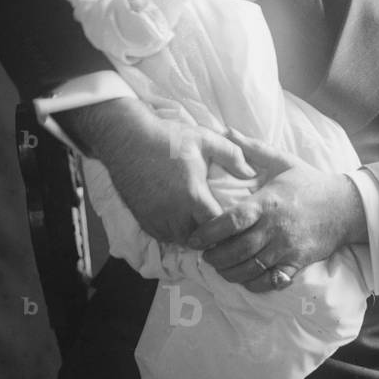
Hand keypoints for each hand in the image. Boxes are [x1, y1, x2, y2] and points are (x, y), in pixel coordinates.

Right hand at [59, 99, 255, 244]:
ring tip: (202, 224)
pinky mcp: (142, 219)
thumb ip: (233, 156)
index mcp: (192, 196)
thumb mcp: (206, 139)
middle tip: (222, 227)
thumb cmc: (168, 138)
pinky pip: (163, 236)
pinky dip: (174, 232)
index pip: (217, 228)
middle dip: (212, 236)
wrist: (126, 138)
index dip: (228, 228)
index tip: (235, 222)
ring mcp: (155, 219)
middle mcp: (173, 214)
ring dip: (193, 235)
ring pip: (180, 241)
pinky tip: (182, 220)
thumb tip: (253, 173)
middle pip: (199, 240)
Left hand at [188, 130, 366, 291]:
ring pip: (251, 268)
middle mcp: (275, 228)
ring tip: (220, 268)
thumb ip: (252, 149)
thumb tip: (225, 131)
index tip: (195, 239)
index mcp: (267, 203)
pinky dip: (255, 284)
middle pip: (237, 250)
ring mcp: (287, 248)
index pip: (232, 221)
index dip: (209, 232)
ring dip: (231, 273)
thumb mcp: (282, 161)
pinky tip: (245, 278)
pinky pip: (271, 281)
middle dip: (215, 257)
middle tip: (205, 256)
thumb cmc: (309, 183)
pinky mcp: (297, 263)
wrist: (346, 206)